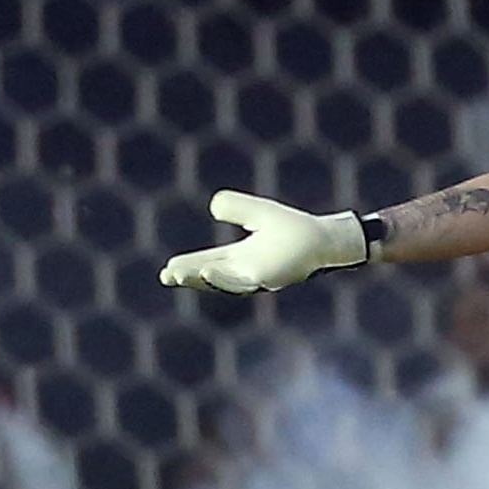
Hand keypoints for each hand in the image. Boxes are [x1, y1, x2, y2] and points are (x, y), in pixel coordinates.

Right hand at [160, 191, 368, 292]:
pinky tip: (207, 269)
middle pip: (210, 277)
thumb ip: (236, 206)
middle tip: (166, 277)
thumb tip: (213, 207)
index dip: (188, 267)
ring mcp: (256, 277)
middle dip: (189, 277)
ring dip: (200, 279)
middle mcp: (245, 271)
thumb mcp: (258, 212)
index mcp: (240, 258)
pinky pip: (242, 280)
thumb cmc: (294, 229)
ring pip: (222, 282)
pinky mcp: (268, 279)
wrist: (322, 239)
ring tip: (179, 274)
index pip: (207, 263)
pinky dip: (222, 277)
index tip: (168, 270)